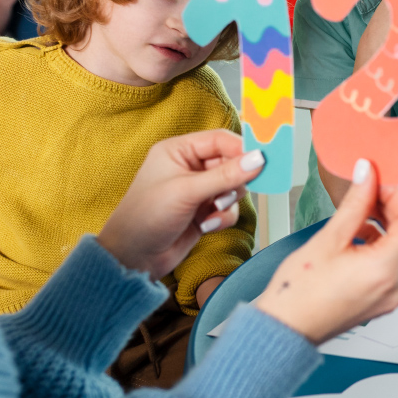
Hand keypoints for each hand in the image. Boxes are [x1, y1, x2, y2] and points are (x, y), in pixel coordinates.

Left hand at [98, 130, 263, 280]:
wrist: (133, 258)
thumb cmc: (146, 217)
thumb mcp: (186, 191)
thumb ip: (225, 175)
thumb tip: (257, 159)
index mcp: (178, 151)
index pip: (219, 139)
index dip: (242, 148)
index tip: (263, 159)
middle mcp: (188, 167)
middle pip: (230, 163)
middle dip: (234, 180)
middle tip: (232, 192)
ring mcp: (197, 190)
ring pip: (233, 188)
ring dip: (227, 202)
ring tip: (211, 212)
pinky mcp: (203, 212)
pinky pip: (228, 209)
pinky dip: (222, 218)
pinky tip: (206, 226)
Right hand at [255, 159, 397, 342]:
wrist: (285, 328)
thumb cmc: (298, 292)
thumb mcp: (328, 239)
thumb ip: (354, 204)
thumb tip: (366, 174)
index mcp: (385, 269)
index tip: (378, 180)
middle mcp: (396, 285)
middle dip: (393, 206)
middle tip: (369, 188)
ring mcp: (392, 295)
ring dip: (388, 224)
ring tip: (360, 211)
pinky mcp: (384, 299)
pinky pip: (394, 263)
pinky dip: (382, 244)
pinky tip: (358, 234)